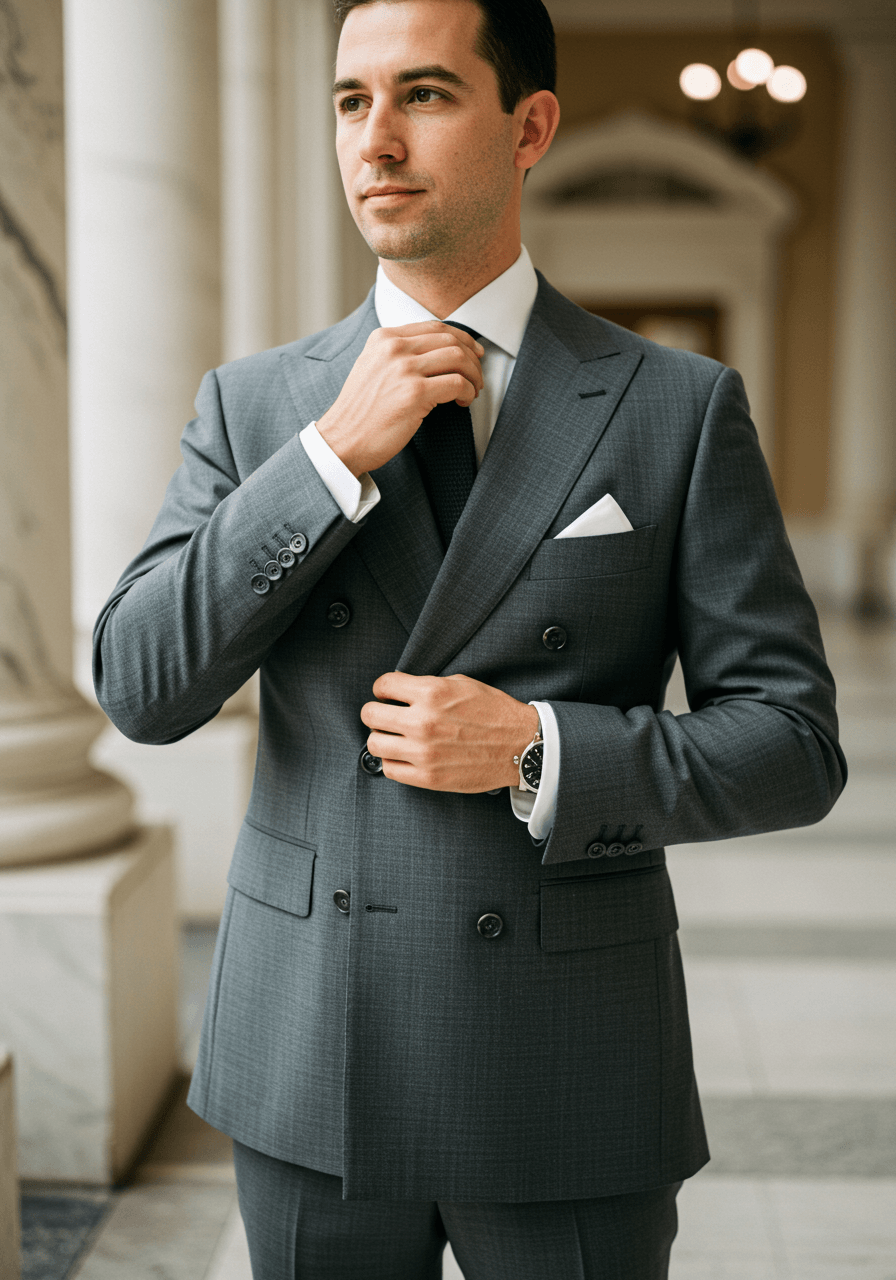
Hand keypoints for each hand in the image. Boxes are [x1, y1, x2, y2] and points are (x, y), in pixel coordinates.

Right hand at [316, 322, 484, 476]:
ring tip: (472, 391)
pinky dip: (468, 392)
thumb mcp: (372, 368)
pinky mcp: (415, 393)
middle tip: (477, 376)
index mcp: (384, 338)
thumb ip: (396, 354)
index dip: (462, 338)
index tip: (473, 352)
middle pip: (450, 340)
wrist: (342, 440)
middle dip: (472, 358)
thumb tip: (435, 352)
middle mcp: (394, 348)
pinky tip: (463, 401)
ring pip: (458, 358)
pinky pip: (457, 383)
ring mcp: (404, 369)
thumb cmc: (361, 413)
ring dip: (473, 375)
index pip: (435, 327)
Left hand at [360, 672, 538, 792]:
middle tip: (385, 715)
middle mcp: (423, 722)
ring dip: (381, 738)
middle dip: (376, 712)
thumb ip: (427, 685)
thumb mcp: (461, 684)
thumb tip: (400, 690)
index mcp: (431, 693)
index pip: (383, 685)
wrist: (520, 746)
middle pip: (370, 715)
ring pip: (374, 744)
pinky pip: (390, 770)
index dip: (382, 689)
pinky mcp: (428, 777)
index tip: (386, 695)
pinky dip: (393, 762)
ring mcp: (423, 752)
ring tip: (393, 737)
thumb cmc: (494, 713)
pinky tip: (404, 755)